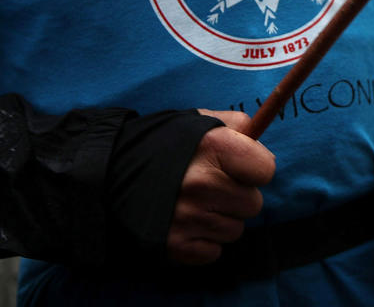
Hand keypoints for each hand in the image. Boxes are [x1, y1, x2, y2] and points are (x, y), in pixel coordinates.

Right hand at [166, 110, 275, 264]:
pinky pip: (214, 251)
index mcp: (213, 147)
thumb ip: (235, 126)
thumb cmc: (159, 144)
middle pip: (253, 204)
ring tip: (195, 203)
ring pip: (235, 230)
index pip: (266, 170)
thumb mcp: (197, 122)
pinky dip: (203, 241)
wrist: (107, 173)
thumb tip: (264, 148)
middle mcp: (203, 183)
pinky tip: (185, 222)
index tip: (239, 168)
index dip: (255, 169)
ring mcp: (189, 217)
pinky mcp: (176, 245)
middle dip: (237, 196)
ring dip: (221, 219)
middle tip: (212, 186)